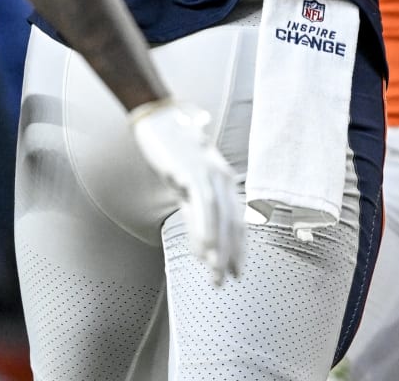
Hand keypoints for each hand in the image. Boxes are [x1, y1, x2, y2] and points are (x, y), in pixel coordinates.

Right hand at [128, 98, 244, 283]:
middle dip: (231, 255)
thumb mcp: (187, 177)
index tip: (239, 269)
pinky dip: (206, 230)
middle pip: (231, 224)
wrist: (160, 117)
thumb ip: (195, 200)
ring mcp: (209, 176)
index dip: (238, 246)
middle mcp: (223, 178)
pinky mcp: (192, 173)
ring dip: (219, 251)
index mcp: (224, 179)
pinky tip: (205, 250)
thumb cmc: (173, 145)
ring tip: (217, 275)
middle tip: (229, 280)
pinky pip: (203, 208)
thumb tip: (198, 225)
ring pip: (220, 220)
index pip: (235, 219)